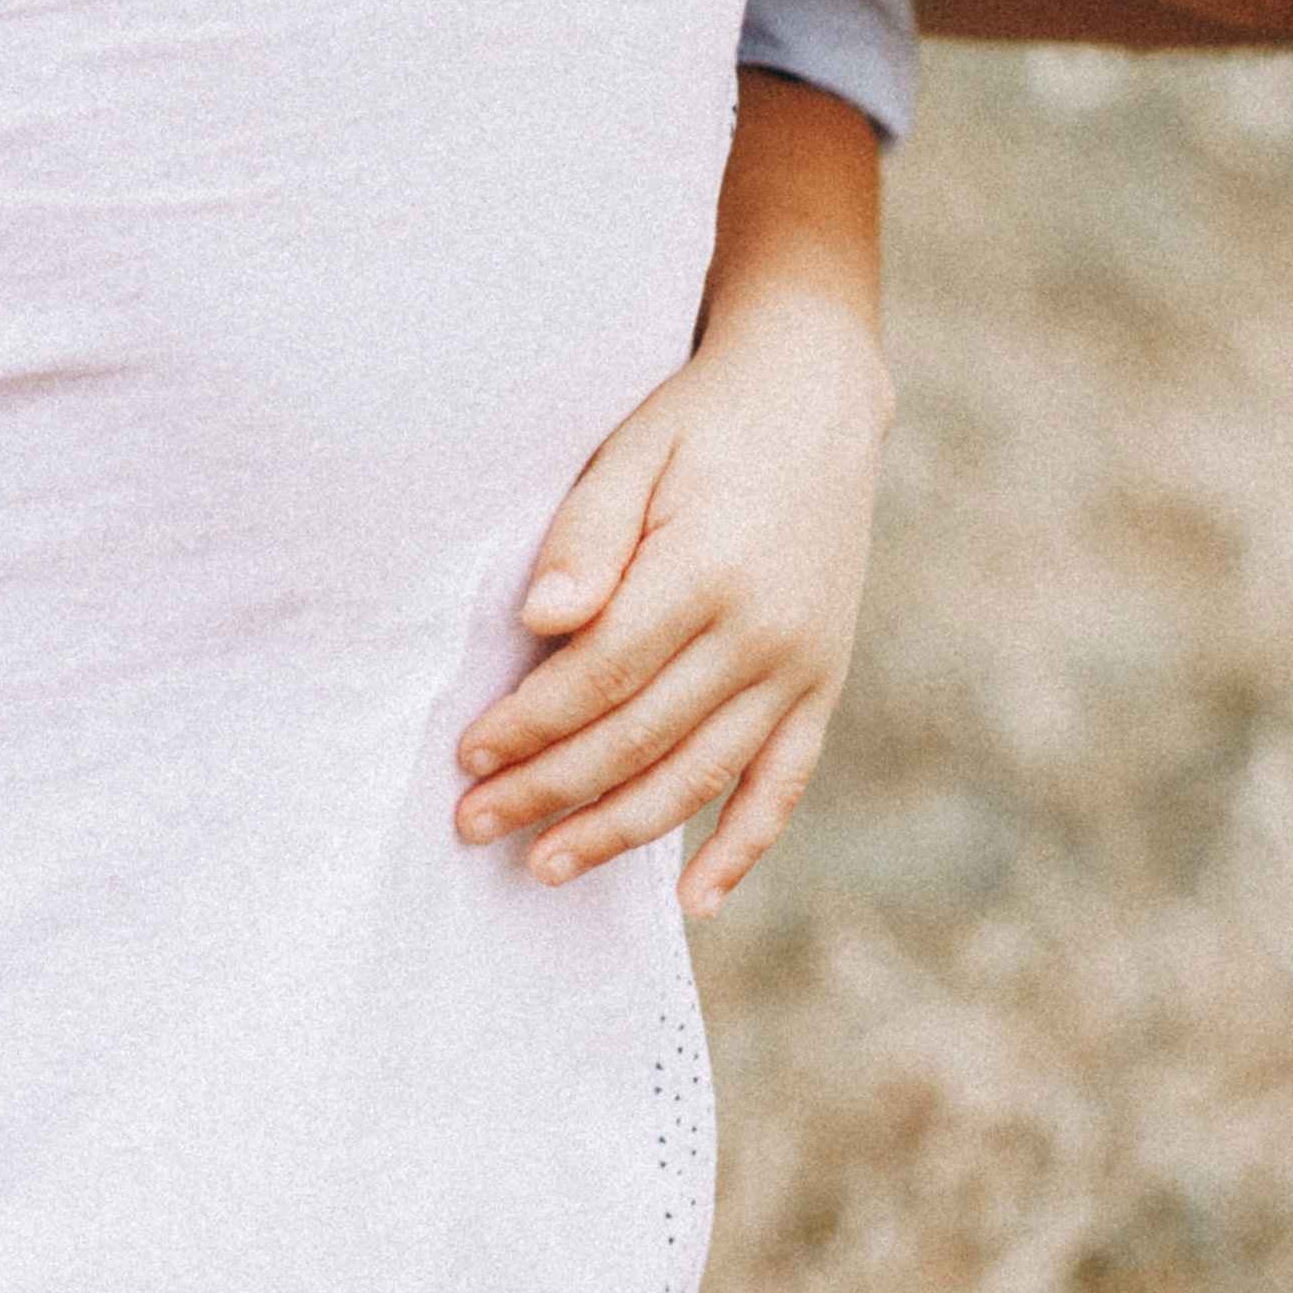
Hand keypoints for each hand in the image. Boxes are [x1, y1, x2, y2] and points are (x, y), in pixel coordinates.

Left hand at [452, 283, 891, 913]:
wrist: (817, 394)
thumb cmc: (703, 418)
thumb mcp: (635, 447)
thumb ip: (588, 533)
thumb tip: (538, 621)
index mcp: (705, 570)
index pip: (597, 677)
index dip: (528, 725)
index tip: (468, 757)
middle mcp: (761, 632)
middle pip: (638, 739)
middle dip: (549, 790)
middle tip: (474, 825)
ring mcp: (801, 665)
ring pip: (701, 776)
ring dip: (620, 832)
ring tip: (547, 865)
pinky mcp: (824, 680)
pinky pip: (784, 783)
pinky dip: (742, 847)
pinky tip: (692, 898)